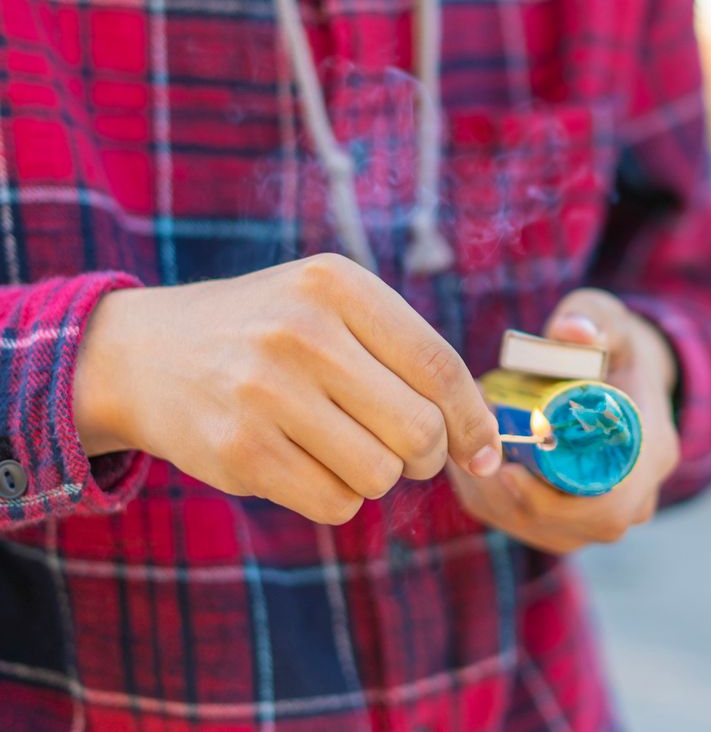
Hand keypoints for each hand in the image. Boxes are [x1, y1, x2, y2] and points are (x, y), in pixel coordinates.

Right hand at [72, 253, 501, 524]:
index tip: (487, 451)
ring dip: (375, 475)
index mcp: (337, 285)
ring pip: (380, 474)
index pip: (440, 366)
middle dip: (427, 454)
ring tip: (338, 444)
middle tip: (405, 450)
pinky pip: (335, 503)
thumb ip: (407, 356)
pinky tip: (303, 462)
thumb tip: (486, 443)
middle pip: (419, 429)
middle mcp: (302, 332)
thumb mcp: (331, 308)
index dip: (475, 420)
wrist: (144, 354)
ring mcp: (265, 392)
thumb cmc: (268, 334)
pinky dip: (336, 496)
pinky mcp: (239, 451)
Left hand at [448, 289, 679, 553]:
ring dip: (494, 499)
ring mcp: (604, 515)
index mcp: (652, 453)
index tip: (506, 471)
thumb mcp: (608, 319)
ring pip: (541, 531)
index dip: (554, 501)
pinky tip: (468, 466)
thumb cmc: (611, 345)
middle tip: (469, 455)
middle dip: (509, 498)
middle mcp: (635, 498)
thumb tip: (571, 332)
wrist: (620, 375)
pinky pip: (528, 527)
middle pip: (568, 526)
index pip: (606, 505)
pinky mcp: (575, 522)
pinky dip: (493, 501)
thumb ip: (593, 317)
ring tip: (463, 452)